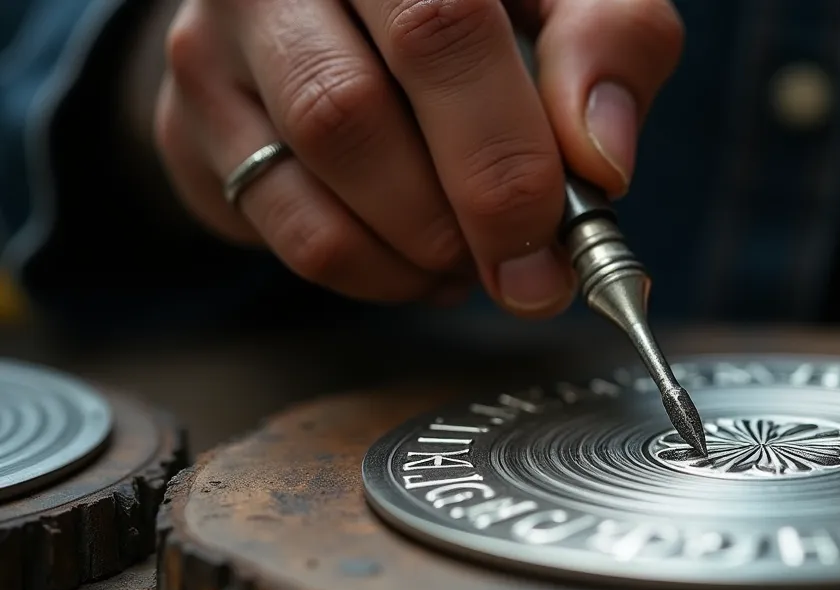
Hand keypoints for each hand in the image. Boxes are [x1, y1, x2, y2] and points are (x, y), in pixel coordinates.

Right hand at [154, 0, 681, 312]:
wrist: (346, 6)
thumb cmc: (479, 1)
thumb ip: (608, 46)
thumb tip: (601, 158)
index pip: (439, 28)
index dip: (501, 150)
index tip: (554, 233)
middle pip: (353, 111)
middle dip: (461, 215)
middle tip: (527, 274)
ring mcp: (216, 42)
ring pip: (312, 176)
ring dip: (418, 249)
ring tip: (478, 256)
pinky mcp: (193, 118)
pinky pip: (286, 229)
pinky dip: (375, 271)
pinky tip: (422, 260)